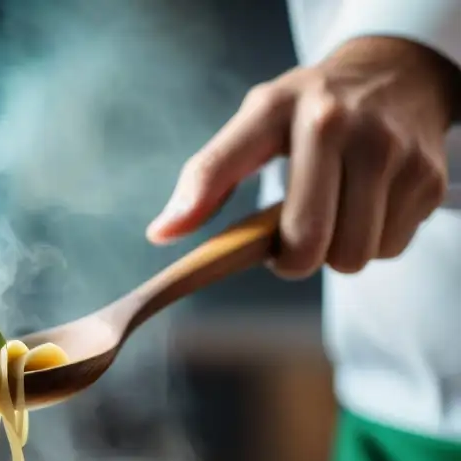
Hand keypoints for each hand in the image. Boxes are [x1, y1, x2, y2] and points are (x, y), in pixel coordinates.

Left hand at [146, 36, 460, 278]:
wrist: (397, 74)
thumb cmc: (310, 108)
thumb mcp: (255, 122)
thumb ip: (207, 175)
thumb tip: (161, 234)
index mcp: (286, 111)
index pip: (227, 172)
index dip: (212, 219)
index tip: (195, 251)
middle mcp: (344, 127)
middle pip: (309, 246)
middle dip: (297, 256)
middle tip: (296, 233)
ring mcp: (394, 153)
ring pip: (355, 256)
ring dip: (341, 250)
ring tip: (336, 211)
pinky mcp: (429, 178)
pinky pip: (391, 247)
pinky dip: (376, 239)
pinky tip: (369, 205)